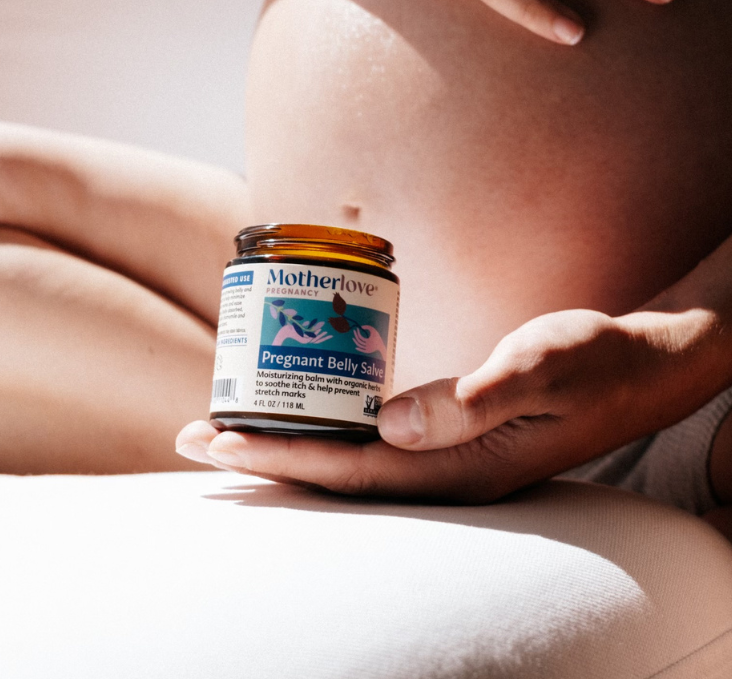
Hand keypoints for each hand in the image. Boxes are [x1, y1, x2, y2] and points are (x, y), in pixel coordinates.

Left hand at [177, 238, 731, 501]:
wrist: (645, 365)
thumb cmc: (598, 361)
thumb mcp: (543, 365)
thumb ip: (473, 397)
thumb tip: (392, 421)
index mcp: (465, 467)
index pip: (352, 468)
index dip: (279, 454)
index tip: (215, 438)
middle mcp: (449, 473)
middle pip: (336, 475)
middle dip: (260, 457)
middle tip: (190, 437)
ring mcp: (451, 459)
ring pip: (350, 461)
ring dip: (285, 446)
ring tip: (225, 430)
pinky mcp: (453, 436)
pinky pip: (375, 440)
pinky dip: (327, 430)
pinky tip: (302, 414)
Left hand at [353, 325, 386, 358]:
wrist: (381, 345)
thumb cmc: (377, 337)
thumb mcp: (373, 330)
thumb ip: (368, 327)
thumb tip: (361, 327)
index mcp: (368, 340)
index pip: (360, 337)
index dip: (358, 333)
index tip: (357, 329)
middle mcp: (367, 345)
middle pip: (359, 341)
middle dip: (355, 335)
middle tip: (354, 331)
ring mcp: (367, 349)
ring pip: (359, 346)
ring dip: (356, 342)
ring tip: (353, 338)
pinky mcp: (367, 351)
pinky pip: (362, 350)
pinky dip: (359, 349)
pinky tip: (356, 347)